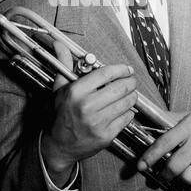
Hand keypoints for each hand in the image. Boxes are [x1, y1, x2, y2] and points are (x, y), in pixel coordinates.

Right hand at [41, 41, 137, 180]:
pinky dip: (128, 112)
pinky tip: (122, 109)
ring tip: (129, 93)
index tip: (126, 69)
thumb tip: (59, 44)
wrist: (59, 145)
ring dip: (131, 96)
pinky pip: (127, 118)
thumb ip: (64, 64)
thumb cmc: (61, 114)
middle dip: (130, 81)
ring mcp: (98, 122)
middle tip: (131, 80)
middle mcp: (87, 106)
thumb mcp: (60, 87)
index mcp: (76, 91)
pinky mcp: (106, 136)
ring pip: (127, 103)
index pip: (106, 73)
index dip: (121, 69)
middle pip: (121, 87)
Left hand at [137, 108, 190, 190]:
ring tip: (181, 177)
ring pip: (187, 176)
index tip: (141, 164)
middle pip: (174, 164)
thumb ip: (174, 121)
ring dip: (181, 180)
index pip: (164, 142)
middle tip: (163, 175)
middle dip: (164, 173)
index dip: (150, 155)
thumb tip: (154, 121)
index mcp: (187, 127)